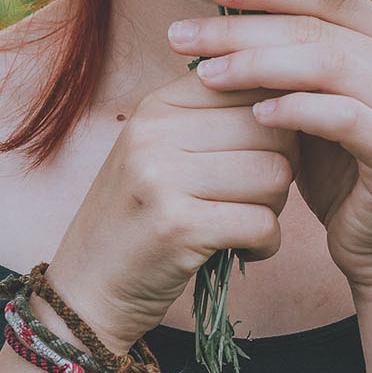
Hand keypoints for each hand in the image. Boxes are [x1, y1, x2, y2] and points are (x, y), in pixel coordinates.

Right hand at [45, 67, 299, 352]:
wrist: (84, 289)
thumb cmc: (140, 214)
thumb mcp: (162, 148)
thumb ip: (213, 115)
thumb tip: (287, 87)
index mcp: (157, 105)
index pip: (250, 82)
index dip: (277, 119)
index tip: (263, 150)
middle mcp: (155, 132)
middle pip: (272, 128)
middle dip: (282, 165)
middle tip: (258, 195)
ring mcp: (162, 177)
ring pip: (275, 174)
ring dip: (275, 206)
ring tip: (248, 220)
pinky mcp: (177, 227)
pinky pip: (263, 223)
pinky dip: (266, 243)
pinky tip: (245, 249)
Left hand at [167, 0, 371, 293]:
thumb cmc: (342, 171)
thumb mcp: (312, 104)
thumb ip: (288, 61)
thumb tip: (220, 18)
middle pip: (319, 24)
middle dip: (244, 26)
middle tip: (185, 35)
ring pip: (329, 63)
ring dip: (259, 63)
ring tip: (207, 74)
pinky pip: (345, 117)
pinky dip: (296, 109)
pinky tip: (255, 114)